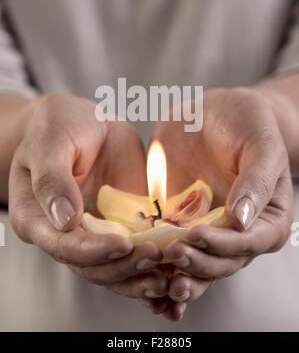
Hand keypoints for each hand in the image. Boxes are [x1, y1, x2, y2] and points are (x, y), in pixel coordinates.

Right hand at [9, 93, 167, 300]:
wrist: (84, 120)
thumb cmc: (57, 125)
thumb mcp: (50, 143)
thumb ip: (52, 179)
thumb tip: (65, 220)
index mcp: (36, 219)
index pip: (63, 246)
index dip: (94, 251)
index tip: (124, 244)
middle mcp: (63, 234)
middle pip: (91, 266)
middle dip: (123, 265)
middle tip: (154, 254)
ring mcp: (93, 232)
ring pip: (114, 267)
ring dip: (139, 274)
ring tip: (168, 273)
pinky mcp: (118, 225)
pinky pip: (133, 252)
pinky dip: (151, 266)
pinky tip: (172, 270)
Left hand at [147, 87, 292, 319]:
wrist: (217, 112)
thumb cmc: (248, 123)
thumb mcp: (260, 145)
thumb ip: (256, 181)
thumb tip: (242, 221)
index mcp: (266, 219)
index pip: (248, 243)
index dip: (223, 245)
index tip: (197, 235)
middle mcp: (237, 232)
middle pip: (220, 262)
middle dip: (197, 263)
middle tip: (174, 252)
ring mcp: (207, 228)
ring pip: (194, 263)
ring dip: (178, 275)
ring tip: (159, 280)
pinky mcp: (179, 220)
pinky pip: (168, 245)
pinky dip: (157, 261)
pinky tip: (140, 267)